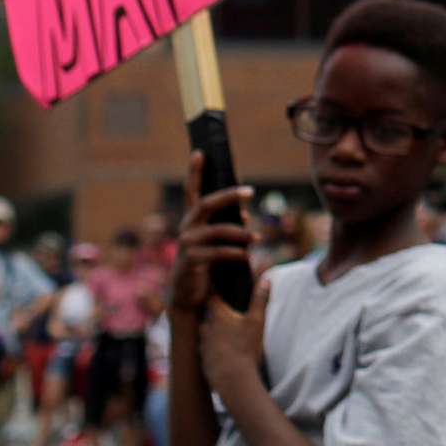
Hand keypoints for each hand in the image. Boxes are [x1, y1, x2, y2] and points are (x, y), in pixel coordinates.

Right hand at [169, 152, 255, 318]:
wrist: (188, 293)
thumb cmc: (205, 262)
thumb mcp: (216, 241)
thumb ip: (228, 225)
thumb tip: (245, 214)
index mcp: (193, 219)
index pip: (192, 191)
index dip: (195, 172)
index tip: (200, 152)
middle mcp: (187, 227)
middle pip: (206, 203)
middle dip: (229, 195)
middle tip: (250, 191)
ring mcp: (187, 243)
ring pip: (218, 230)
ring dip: (241, 233)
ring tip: (257, 238)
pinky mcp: (191, 261)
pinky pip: (218, 253)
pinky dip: (235, 253)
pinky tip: (247, 257)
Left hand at [197, 274, 270, 398]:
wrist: (232, 379)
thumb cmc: (245, 347)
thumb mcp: (257, 321)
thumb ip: (260, 299)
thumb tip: (265, 279)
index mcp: (217, 315)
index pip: (211, 296)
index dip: (215, 290)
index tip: (220, 287)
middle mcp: (206, 327)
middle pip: (206, 313)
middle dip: (214, 310)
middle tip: (224, 309)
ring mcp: (202, 344)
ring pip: (204, 331)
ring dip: (211, 329)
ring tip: (222, 330)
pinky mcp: (203, 359)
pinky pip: (205, 348)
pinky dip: (211, 346)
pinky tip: (221, 350)